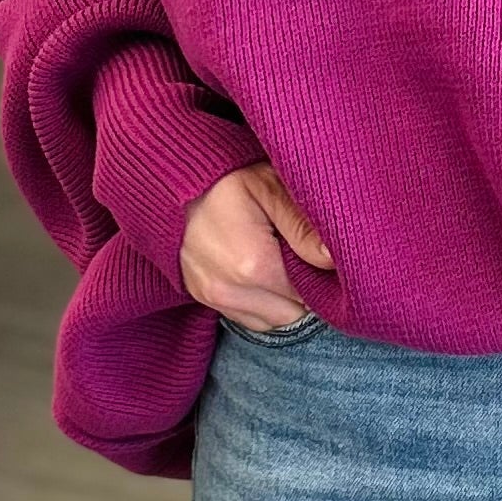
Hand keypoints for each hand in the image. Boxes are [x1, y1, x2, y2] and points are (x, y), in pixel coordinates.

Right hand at [179, 162, 333, 330]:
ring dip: (286, 300)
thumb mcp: (268, 186)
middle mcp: (231, 292)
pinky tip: (262, 271)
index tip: (321, 254)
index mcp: (253, 265)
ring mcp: (214, 299)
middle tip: (301, 254)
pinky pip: (252, 319)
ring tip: (279, 261)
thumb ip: (302, 224)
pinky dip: (264, 303)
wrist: (169, 180)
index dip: (324, 277)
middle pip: (296, 314)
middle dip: (306, 290)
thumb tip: (333, 259)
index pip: (312, 295)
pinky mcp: (204, 300)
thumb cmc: (226, 179)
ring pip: (275, 321)